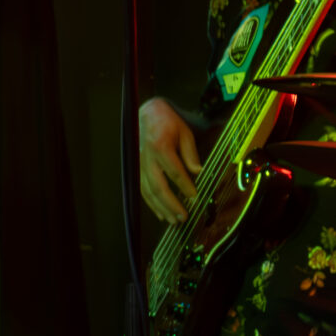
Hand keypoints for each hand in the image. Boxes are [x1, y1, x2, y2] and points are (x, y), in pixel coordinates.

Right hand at [138, 97, 203, 223]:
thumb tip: (197, 171)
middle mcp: (147, 157)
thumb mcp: (185, 132)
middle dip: (171, 204)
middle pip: (158, 186)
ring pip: (148, 191)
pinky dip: (151, 204)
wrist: (148, 114)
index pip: (174, 171)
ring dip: (161, 208)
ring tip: (173, 220)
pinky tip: (161, 214)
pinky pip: (143, 190)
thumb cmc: (168, 123)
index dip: (184, 186)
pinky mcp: (138, 169)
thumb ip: (190, 153)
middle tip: (183, 217)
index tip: (194, 197)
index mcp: (160, 146)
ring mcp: (140, 165)